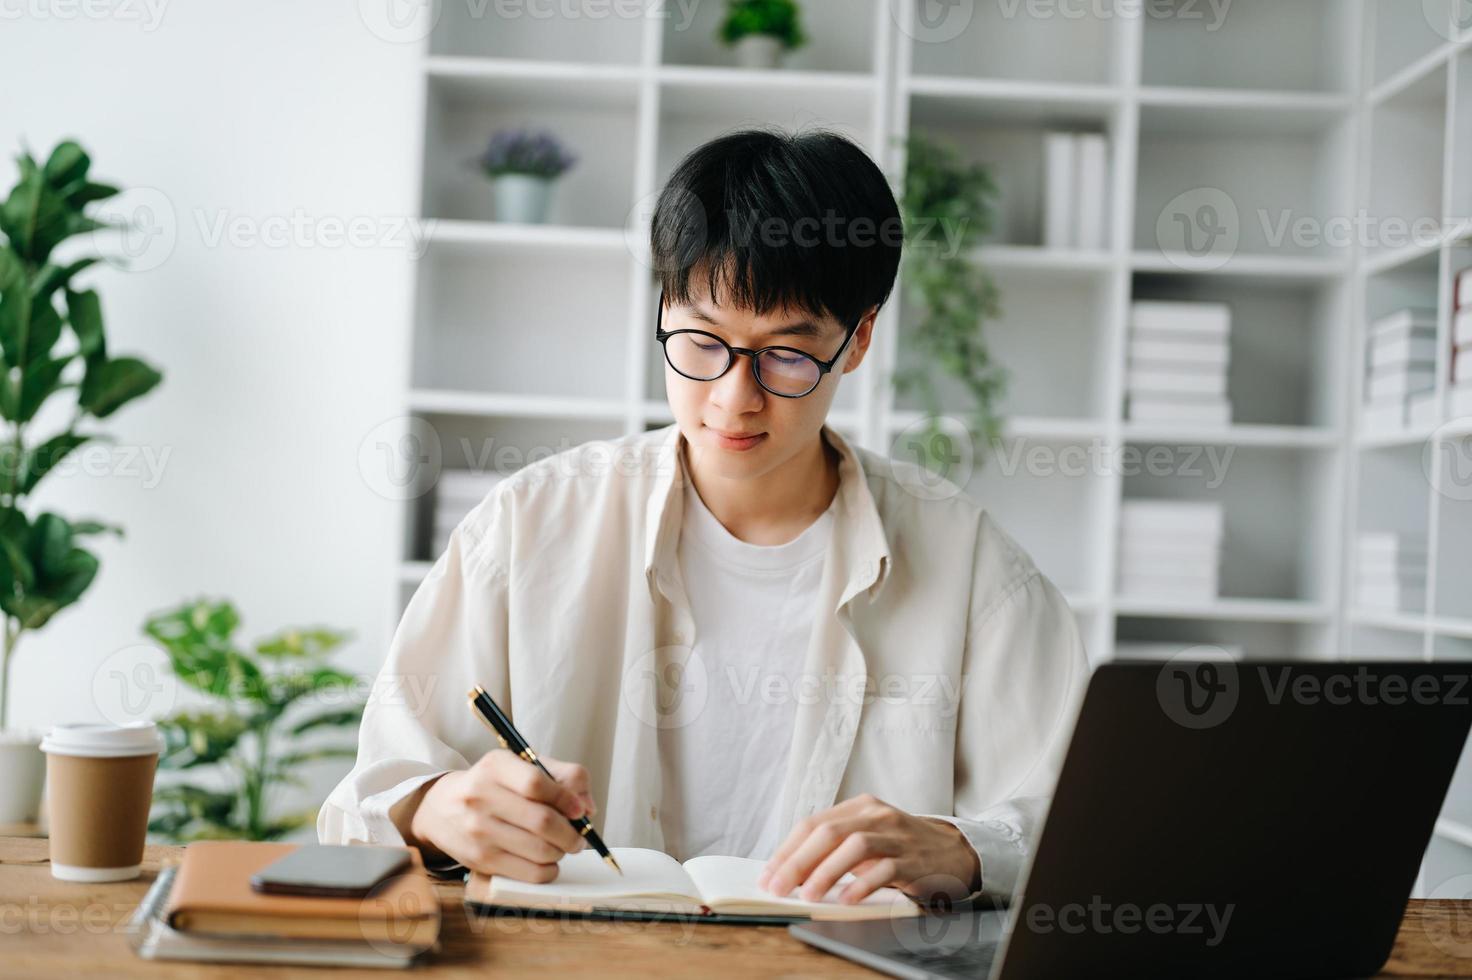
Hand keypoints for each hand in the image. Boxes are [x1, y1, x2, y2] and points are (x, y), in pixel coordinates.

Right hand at [407, 749, 595, 882]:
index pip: (536, 783)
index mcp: (495, 767)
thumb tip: (588, 808)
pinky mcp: (480, 860)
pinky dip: (549, 870)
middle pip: (542, 821)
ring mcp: (479, 831)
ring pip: (539, 850)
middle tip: (578, 836)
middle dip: (571, 833)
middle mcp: (481, 797)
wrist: (442, 808)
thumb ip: (563, 777)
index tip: (579, 809)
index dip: (566, 799)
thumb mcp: (521, 766)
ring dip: (561, 851)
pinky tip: (548, 861)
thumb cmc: (493, 786)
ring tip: (562, 846)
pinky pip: (529, 873)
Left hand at [756, 793, 980, 905]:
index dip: (787, 850)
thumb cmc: (902, 848)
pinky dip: (863, 885)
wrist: (954, 851)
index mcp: (859, 807)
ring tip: (808, 895)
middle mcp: (876, 815)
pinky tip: (846, 899)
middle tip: (778, 888)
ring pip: (854, 847)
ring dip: (825, 872)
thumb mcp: (867, 838)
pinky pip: (885, 869)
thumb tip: (791, 873)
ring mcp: (897, 836)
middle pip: (828, 832)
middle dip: (797, 862)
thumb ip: (834, 848)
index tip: (768, 875)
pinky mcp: (915, 859)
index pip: (812, 824)